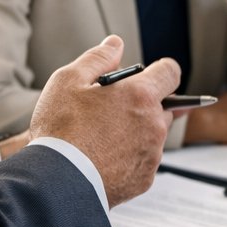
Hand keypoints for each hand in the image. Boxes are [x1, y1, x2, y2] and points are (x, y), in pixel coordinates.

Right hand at [26, 36, 179, 204]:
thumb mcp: (68, 80)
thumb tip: (115, 45)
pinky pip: (143, 161)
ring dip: (136, 132)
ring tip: (102, 138)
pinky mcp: (145, 178)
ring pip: (153, 135)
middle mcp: (154, 124)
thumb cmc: (60, 130)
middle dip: (142, 104)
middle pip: (162, 106)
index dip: (159, 71)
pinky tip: (103, 158)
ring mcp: (152, 154)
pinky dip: (129, 158)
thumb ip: (98, 58)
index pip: (170, 72)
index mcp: (140, 95)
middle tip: (111, 111)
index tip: (147, 76)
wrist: (55, 181)